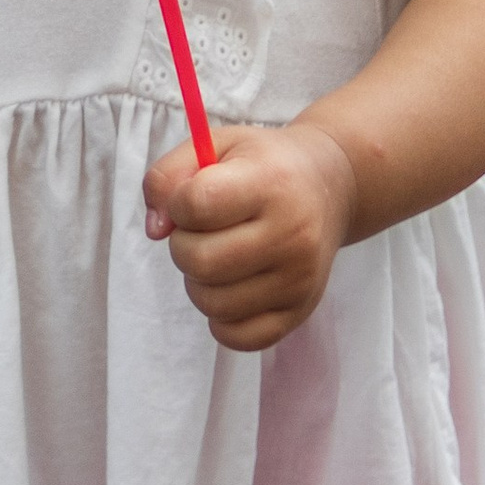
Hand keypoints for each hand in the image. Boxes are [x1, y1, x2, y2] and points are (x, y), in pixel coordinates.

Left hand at [144, 116, 359, 350]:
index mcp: (270, 184)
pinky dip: (222, 319)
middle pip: (199, 261)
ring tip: (218, 256)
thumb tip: (156, 230)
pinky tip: (230, 288)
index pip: (196, 204)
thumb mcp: (215, 146)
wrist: (328, 187)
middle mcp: (292, 234)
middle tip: (201, 232)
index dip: (177, 204)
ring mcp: (299, 279)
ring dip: (199, 282)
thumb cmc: (262, 166)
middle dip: (183, 246)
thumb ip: (168, 177)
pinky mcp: (300, 312)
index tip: (190, 200)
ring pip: (213, 303)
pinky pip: (239, 338)